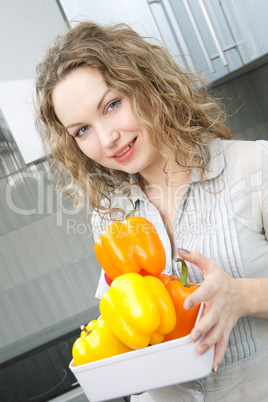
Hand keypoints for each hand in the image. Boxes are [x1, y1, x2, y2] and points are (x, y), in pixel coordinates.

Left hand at [178, 249, 244, 371]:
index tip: (187, 303)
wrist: (242, 294)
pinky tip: (212, 365)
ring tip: (198, 350)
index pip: (205, 292)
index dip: (196, 297)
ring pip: (217, 333)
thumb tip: (180, 250)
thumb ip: (195, 257)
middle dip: (203, 327)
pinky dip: (219, 355)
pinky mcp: (225, 329)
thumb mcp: (210, 265)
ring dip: (209, 343)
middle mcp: (219, 305)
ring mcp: (223, 319)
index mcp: (214, 288)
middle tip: (193, 336)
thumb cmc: (221, 279)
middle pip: (212, 318)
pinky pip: (223, 343)